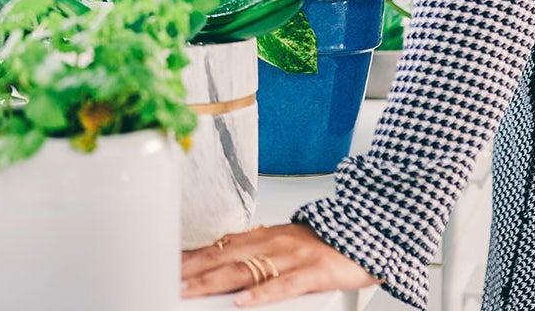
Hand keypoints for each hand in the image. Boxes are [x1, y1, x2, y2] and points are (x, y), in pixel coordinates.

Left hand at [181, 223, 379, 303]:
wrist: (367, 233)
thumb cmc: (321, 243)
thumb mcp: (281, 243)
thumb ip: (253, 252)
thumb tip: (220, 264)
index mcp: (262, 236)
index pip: (217, 246)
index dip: (190, 257)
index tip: (167, 266)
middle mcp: (272, 243)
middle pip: (223, 257)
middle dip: (193, 271)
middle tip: (169, 280)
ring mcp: (292, 257)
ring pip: (246, 270)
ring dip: (214, 281)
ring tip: (190, 291)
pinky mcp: (314, 271)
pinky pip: (284, 284)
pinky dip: (262, 294)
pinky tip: (243, 301)